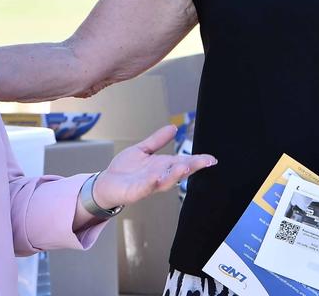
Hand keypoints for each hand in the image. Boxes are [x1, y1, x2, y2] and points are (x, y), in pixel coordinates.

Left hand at [92, 124, 216, 207]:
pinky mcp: (135, 191)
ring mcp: (148, 185)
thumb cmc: (124, 169)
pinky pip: (145, 188)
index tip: (212, 158)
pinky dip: (151, 183)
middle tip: (206, 162)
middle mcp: (158, 176)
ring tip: (185, 166)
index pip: (183, 161)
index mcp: (162, 166)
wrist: (106, 183)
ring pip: (165, 182)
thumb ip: (157, 140)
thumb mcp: (142, 150)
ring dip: (175, 175)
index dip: (198, 160)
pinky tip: (156, 177)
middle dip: (192, 167)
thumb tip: (173, 127)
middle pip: (179, 172)